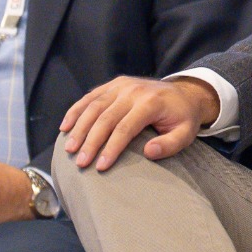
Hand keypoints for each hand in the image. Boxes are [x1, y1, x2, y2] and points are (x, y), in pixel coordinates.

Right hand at [59, 75, 218, 170]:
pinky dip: (76, 111)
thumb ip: (170, 144)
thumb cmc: (183, 118)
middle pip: (105, 118)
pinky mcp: (114, 84)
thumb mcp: (186, 133)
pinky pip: (90, 97)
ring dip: (79, 128)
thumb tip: (149, 152)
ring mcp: (122, 85)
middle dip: (91, 142)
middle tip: (80, 163)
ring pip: (93, 106)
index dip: (111, 148)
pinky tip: (65, 127)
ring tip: (69, 149)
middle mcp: (133, 91)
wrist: (185, 93)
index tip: (101, 167)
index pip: (125, 128)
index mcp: (151, 102)